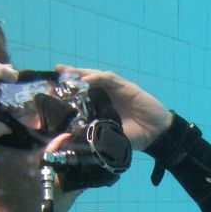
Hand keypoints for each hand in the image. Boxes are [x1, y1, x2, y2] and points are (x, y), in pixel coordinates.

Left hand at [56, 64, 172, 151]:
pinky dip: (96, 77)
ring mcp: (116, 90)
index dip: (69, 92)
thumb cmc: (134, 138)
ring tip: (67, 72)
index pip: (82, 96)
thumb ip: (95, 136)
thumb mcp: (110, 138)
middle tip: (57, 71)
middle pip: (86, 82)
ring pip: (95, 76)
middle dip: (72, 76)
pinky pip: (108, 78)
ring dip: (81, 73)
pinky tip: (86, 79)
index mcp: (101, 107)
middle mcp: (107, 96)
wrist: (157, 134)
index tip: (53, 91)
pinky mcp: (126, 87)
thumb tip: (73, 140)